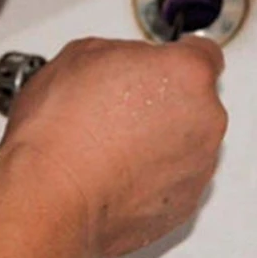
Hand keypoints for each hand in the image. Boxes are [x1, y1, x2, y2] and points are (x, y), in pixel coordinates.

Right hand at [1, 36, 226, 257]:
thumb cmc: (62, 127)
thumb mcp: (82, 54)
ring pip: (187, 143)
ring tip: (111, 143)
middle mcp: (205, 119)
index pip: (204, 52)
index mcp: (186, 73)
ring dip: (160, 139)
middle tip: (120, 104)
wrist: (51, 193)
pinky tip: (114, 172)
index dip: (177, 56)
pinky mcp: (184, 205)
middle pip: (196, 100)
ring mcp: (198, 166)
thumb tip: (124, 64)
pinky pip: (175, 180)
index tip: (164, 62)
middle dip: (165, 100)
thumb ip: (124, 52)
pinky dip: (153, 176)